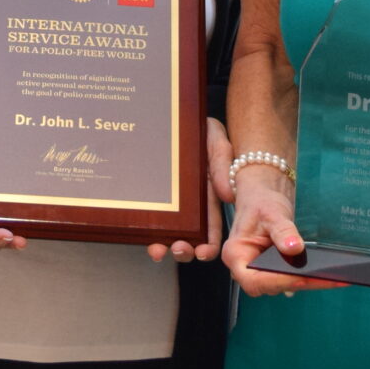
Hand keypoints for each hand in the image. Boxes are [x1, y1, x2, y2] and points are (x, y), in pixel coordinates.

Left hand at [152, 117, 232, 263]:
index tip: (204, 253)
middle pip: (189, 236)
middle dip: (185, 250)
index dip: (210, 245)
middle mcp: (189, 204)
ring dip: (163, 246)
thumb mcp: (216, 142)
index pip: (213, 228)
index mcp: (208, 196)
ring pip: (167, 232)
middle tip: (179, 250)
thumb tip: (228, 196)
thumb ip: (222, 165)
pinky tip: (140, 237)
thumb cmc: (201, 130)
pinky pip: (147, 218)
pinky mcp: (151, 196)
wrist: (176, 115)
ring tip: (157, 250)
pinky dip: (144, 231)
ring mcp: (169, 202)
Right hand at [223, 164, 337, 294]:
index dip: (276, 282)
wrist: (262, 198)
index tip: (300, 277)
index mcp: (236, 255)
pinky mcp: (276, 272)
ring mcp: (261, 272)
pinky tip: (330, 274)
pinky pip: (292, 279)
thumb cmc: (260, 202)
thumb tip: (294, 249)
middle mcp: (246, 268)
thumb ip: (282, 231)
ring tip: (336, 277)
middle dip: (300, 283)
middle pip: (271, 286)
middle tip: (328, 278)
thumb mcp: (271, 212)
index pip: (253, 279)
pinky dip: (310, 277)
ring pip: (285, 285)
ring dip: (310, 283)